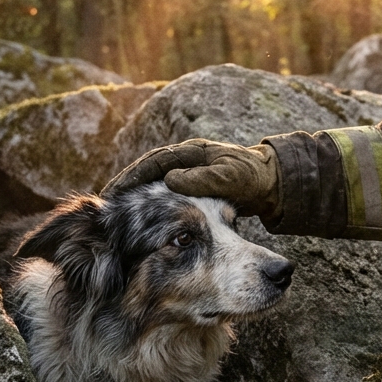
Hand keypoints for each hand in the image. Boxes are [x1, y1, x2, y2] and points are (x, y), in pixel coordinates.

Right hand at [103, 139, 281, 220]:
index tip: (113, 194)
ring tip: (116, 219)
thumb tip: (170, 179)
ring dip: (137, 201)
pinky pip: (167, 201)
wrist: (276, 185)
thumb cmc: (256, 177)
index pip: (152, 163)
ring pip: (154, 188)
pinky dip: (153, 211)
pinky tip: (143, 228)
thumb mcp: (232, 177)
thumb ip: (204, 179)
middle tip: (105, 207)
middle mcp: (186, 163)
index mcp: (191, 153)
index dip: (130, 178)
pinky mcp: (194, 194)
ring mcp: (188, 177)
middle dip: (126, 188)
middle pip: (147, 174)